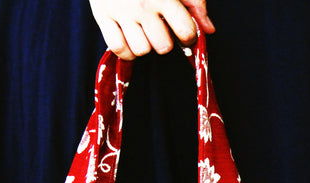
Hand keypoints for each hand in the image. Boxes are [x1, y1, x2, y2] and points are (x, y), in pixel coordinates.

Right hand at [88, 0, 215, 60]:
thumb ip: (195, 3)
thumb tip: (208, 29)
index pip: (185, 31)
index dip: (188, 36)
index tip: (184, 32)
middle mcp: (141, 5)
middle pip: (163, 46)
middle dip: (165, 41)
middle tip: (159, 29)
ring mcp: (120, 11)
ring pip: (141, 50)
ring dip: (145, 45)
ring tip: (143, 32)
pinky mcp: (101, 15)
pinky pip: (118, 48)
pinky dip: (126, 50)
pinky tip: (129, 39)